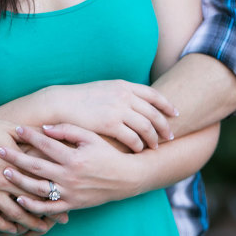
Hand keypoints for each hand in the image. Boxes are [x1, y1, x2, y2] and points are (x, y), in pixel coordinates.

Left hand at [0, 125, 140, 214]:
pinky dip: (33, 205)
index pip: (46, 144)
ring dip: (19, 180)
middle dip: (15, 157)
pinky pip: (48, 208)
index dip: (29, 135)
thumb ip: (68, 131)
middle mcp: (70, 176)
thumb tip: (44, 128)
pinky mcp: (72, 205)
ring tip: (5, 171)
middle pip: (36, 166)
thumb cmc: (107, 154)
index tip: (15, 128)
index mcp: (74, 157)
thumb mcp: (91, 137)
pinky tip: (19, 198)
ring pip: (38, 188)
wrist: (126, 178)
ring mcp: (70, 192)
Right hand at [0, 142, 68, 235]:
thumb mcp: (5, 128)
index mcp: (13, 159)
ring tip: (39, 229)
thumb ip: (29, 134)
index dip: (55, 192)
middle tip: (60, 220)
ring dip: (27, 223)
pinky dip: (3, 226)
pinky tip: (11, 230)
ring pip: (12, 213)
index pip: (40, 180)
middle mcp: (2, 176)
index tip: (67, 200)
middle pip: (30, 199)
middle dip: (47, 212)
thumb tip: (50, 135)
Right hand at [43, 80, 176, 151]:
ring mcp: (118, 109)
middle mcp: (124, 95)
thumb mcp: (103, 89)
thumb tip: (134, 102)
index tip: (175, 113)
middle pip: (154, 112)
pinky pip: (132, 137)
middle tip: (170, 136)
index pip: (153, 94)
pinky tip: (139, 150)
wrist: (60, 104)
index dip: (166, 105)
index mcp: (123, 85)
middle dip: (164, 125)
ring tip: (155, 146)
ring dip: (153, 138)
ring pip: (146, 126)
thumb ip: (120, 94)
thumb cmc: (80, 99)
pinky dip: (139, 145)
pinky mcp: (110, 124)